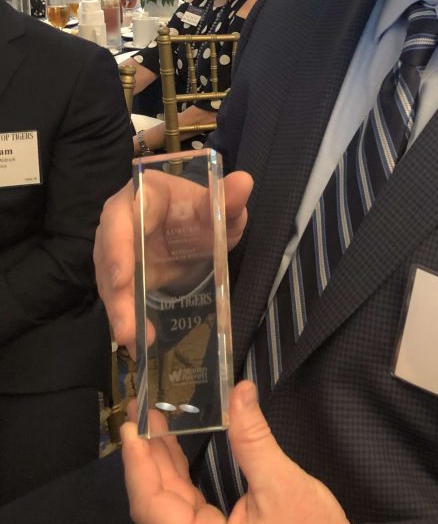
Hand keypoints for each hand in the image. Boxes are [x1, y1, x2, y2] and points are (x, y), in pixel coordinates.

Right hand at [95, 170, 252, 355]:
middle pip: (107, 255)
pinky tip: (138, 343)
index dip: (116, 246)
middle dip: (115, 292)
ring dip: (119, 312)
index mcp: (142, 194)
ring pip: (110, 282)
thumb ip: (229, 199)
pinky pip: (120, 298)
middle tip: (125, 326)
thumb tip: (245, 181)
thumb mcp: (220, 208)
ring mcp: (118, 251)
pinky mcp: (123, 277)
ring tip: (133, 339)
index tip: (122, 277)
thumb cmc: (202, 212)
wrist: (196, 231)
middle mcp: (121, 222)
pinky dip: (128, 320)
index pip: (120, 215)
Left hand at [122, 381, 360, 523]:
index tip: (131, 425)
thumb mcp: (283, 485)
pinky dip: (179, 481)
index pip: (151, 506)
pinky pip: (187, 515)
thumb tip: (238, 390)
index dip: (137, 463)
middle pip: (158, 506)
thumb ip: (252, 438)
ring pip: (170, 509)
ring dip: (161, 465)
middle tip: (140, 411)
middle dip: (147, 456)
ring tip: (152, 423)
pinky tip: (174, 453)